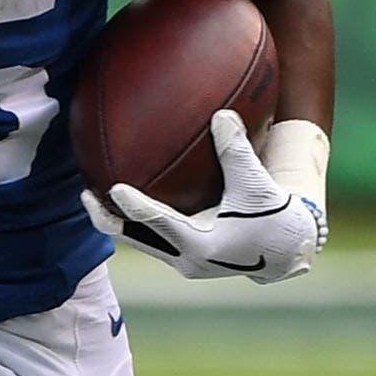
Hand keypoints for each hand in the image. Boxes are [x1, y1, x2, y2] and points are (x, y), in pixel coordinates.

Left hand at [81, 110, 327, 283]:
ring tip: (92, 194)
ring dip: (115, 219)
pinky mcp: (183, 256)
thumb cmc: (274, 214)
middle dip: (107, 218)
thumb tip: (221, 114)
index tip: (114, 188)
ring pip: (138, 240)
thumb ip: (236, 151)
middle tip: (87, 194)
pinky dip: (133, 219)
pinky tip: (118, 195)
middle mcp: (187, 259)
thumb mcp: (257, 183)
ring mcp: (182, 261)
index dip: (136, 207)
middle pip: (134, 238)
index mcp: (203, 246)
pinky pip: (149, 237)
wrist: (288, 249)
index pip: (160, 224)